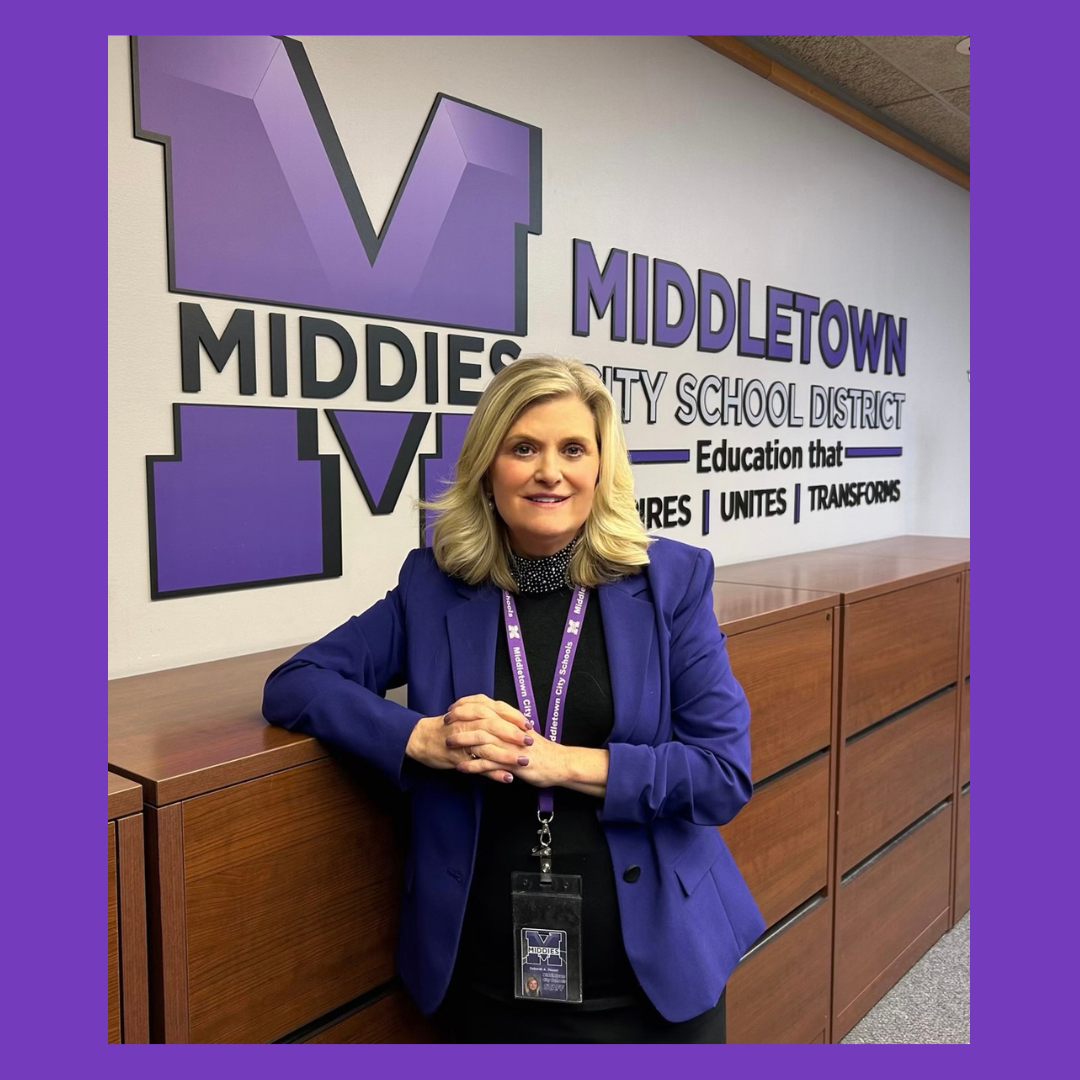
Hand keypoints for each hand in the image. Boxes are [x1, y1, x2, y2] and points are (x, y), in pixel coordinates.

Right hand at [405, 694, 534, 783]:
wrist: (420, 738)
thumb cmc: (443, 728)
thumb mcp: (463, 715)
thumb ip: (483, 714)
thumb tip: (505, 717)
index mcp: (470, 712)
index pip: (496, 710)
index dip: (514, 717)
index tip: (528, 724)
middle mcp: (466, 724)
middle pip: (493, 726)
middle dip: (513, 734)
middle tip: (530, 741)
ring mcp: (462, 742)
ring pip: (487, 746)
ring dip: (507, 755)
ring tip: (524, 762)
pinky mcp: (458, 759)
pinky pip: (478, 766)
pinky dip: (493, 772)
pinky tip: (507, 778)